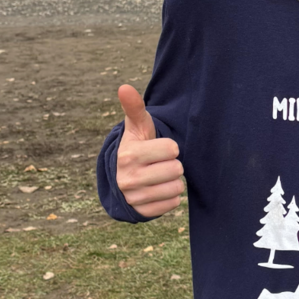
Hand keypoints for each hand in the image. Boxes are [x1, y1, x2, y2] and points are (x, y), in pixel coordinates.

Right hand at [116, 84, 183, 217]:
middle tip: (160, 164)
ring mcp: (135, 197)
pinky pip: (172, 204)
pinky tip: (159, 189)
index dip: (170, 147)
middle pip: (176, 169)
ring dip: (174, 181)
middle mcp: (129, 178)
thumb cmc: (137, 147)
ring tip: (161, 176)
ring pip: (176, 187)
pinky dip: (170, 197)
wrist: (122, 178)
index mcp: (129, 154)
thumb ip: (134, 107)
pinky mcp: (142, 212)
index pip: (172, 149)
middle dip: (173, 165)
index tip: (159, 148)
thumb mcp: (136, 127)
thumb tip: (124, 87)